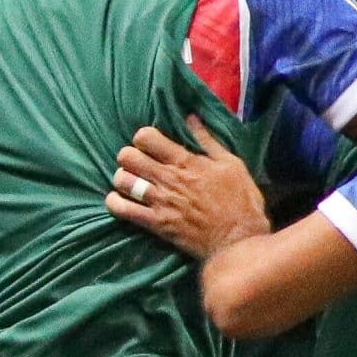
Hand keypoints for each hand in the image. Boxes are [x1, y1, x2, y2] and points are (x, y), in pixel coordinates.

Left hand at [107, 116, 269, 259]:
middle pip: (128, 157)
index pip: (146, 138)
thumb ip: (208, 140)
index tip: (150, 144)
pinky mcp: (155, 224)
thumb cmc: (240, 199)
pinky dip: (115, 202)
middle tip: (138, 162)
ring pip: (122, 181)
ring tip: (131, 181)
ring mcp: (159, 202)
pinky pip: (123, 210)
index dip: (143, 137)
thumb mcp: (231, 163)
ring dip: (123, 178)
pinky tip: (118, 199)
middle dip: (129, 156)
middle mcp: (167, 179)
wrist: (238, 239)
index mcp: (185, 161)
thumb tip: (191, 117)